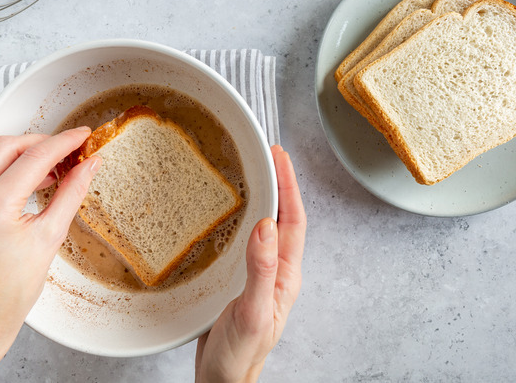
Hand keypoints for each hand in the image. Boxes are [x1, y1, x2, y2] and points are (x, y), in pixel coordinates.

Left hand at [0, 128, 100, 382]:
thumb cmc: (8, 295)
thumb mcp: (49, 240)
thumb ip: (70, 194)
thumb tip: (89, 166)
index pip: (34, 157)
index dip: (63, 142)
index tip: (82, 137)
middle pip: (6, 146)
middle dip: (40, 143)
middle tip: (67, 152)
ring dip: (19, 157)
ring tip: (47, 172)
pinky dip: (0, 174)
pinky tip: (20, 187)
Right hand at [195, 145, 306, 382]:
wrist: (222, 381)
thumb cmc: (240, 354)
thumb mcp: (253, 311)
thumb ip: (261, 270)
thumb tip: (266, 226)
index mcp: (286, 276)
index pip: (293, 221)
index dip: (288, 186)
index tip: (280, 157)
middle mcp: (276, 271)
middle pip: (282, 218)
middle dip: (278, 184)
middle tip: (266, 154)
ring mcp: (258, 276)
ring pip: (265, 227)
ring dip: (261, 198)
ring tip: (252, 172)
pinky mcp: (238, 281)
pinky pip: (244, 241)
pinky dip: (240, 219)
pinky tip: (228, 213)